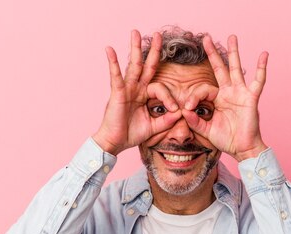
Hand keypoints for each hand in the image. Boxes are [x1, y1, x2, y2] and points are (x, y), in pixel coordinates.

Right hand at [93, 30, 180, 155]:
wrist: (115, 143)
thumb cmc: (131, 134)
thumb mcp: (154, 127)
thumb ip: (166, 120)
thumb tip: (180, 114)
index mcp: (143, 95)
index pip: (160, 87)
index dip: (169, 97)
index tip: (175, 110)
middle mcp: (135, 89)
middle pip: (145, 65)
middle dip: (152, 50)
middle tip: (158, 34)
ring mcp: (126, 89)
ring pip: (133, 65)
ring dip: (135, 48)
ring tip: (135, 32)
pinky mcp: (117, 93)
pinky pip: (116, 76)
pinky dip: (113, 63)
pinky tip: (110, 50)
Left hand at [182, 35, 268, 161]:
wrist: (242, 149)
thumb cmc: (226, 139)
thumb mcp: (206, 130)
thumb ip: (195, 121)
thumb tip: (184, 111)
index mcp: (217, 99)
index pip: (203, 89)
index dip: (193, 96)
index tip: (188, 107)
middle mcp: (228, 93)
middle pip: (220, 68)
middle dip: (213, 53)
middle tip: (206, 38)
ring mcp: (240, 93)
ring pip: (236, 69)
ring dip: (234, 53)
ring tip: (232, 37)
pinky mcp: (251, 98)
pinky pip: (258, 81)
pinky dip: (261, 68)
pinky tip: (264, 54)